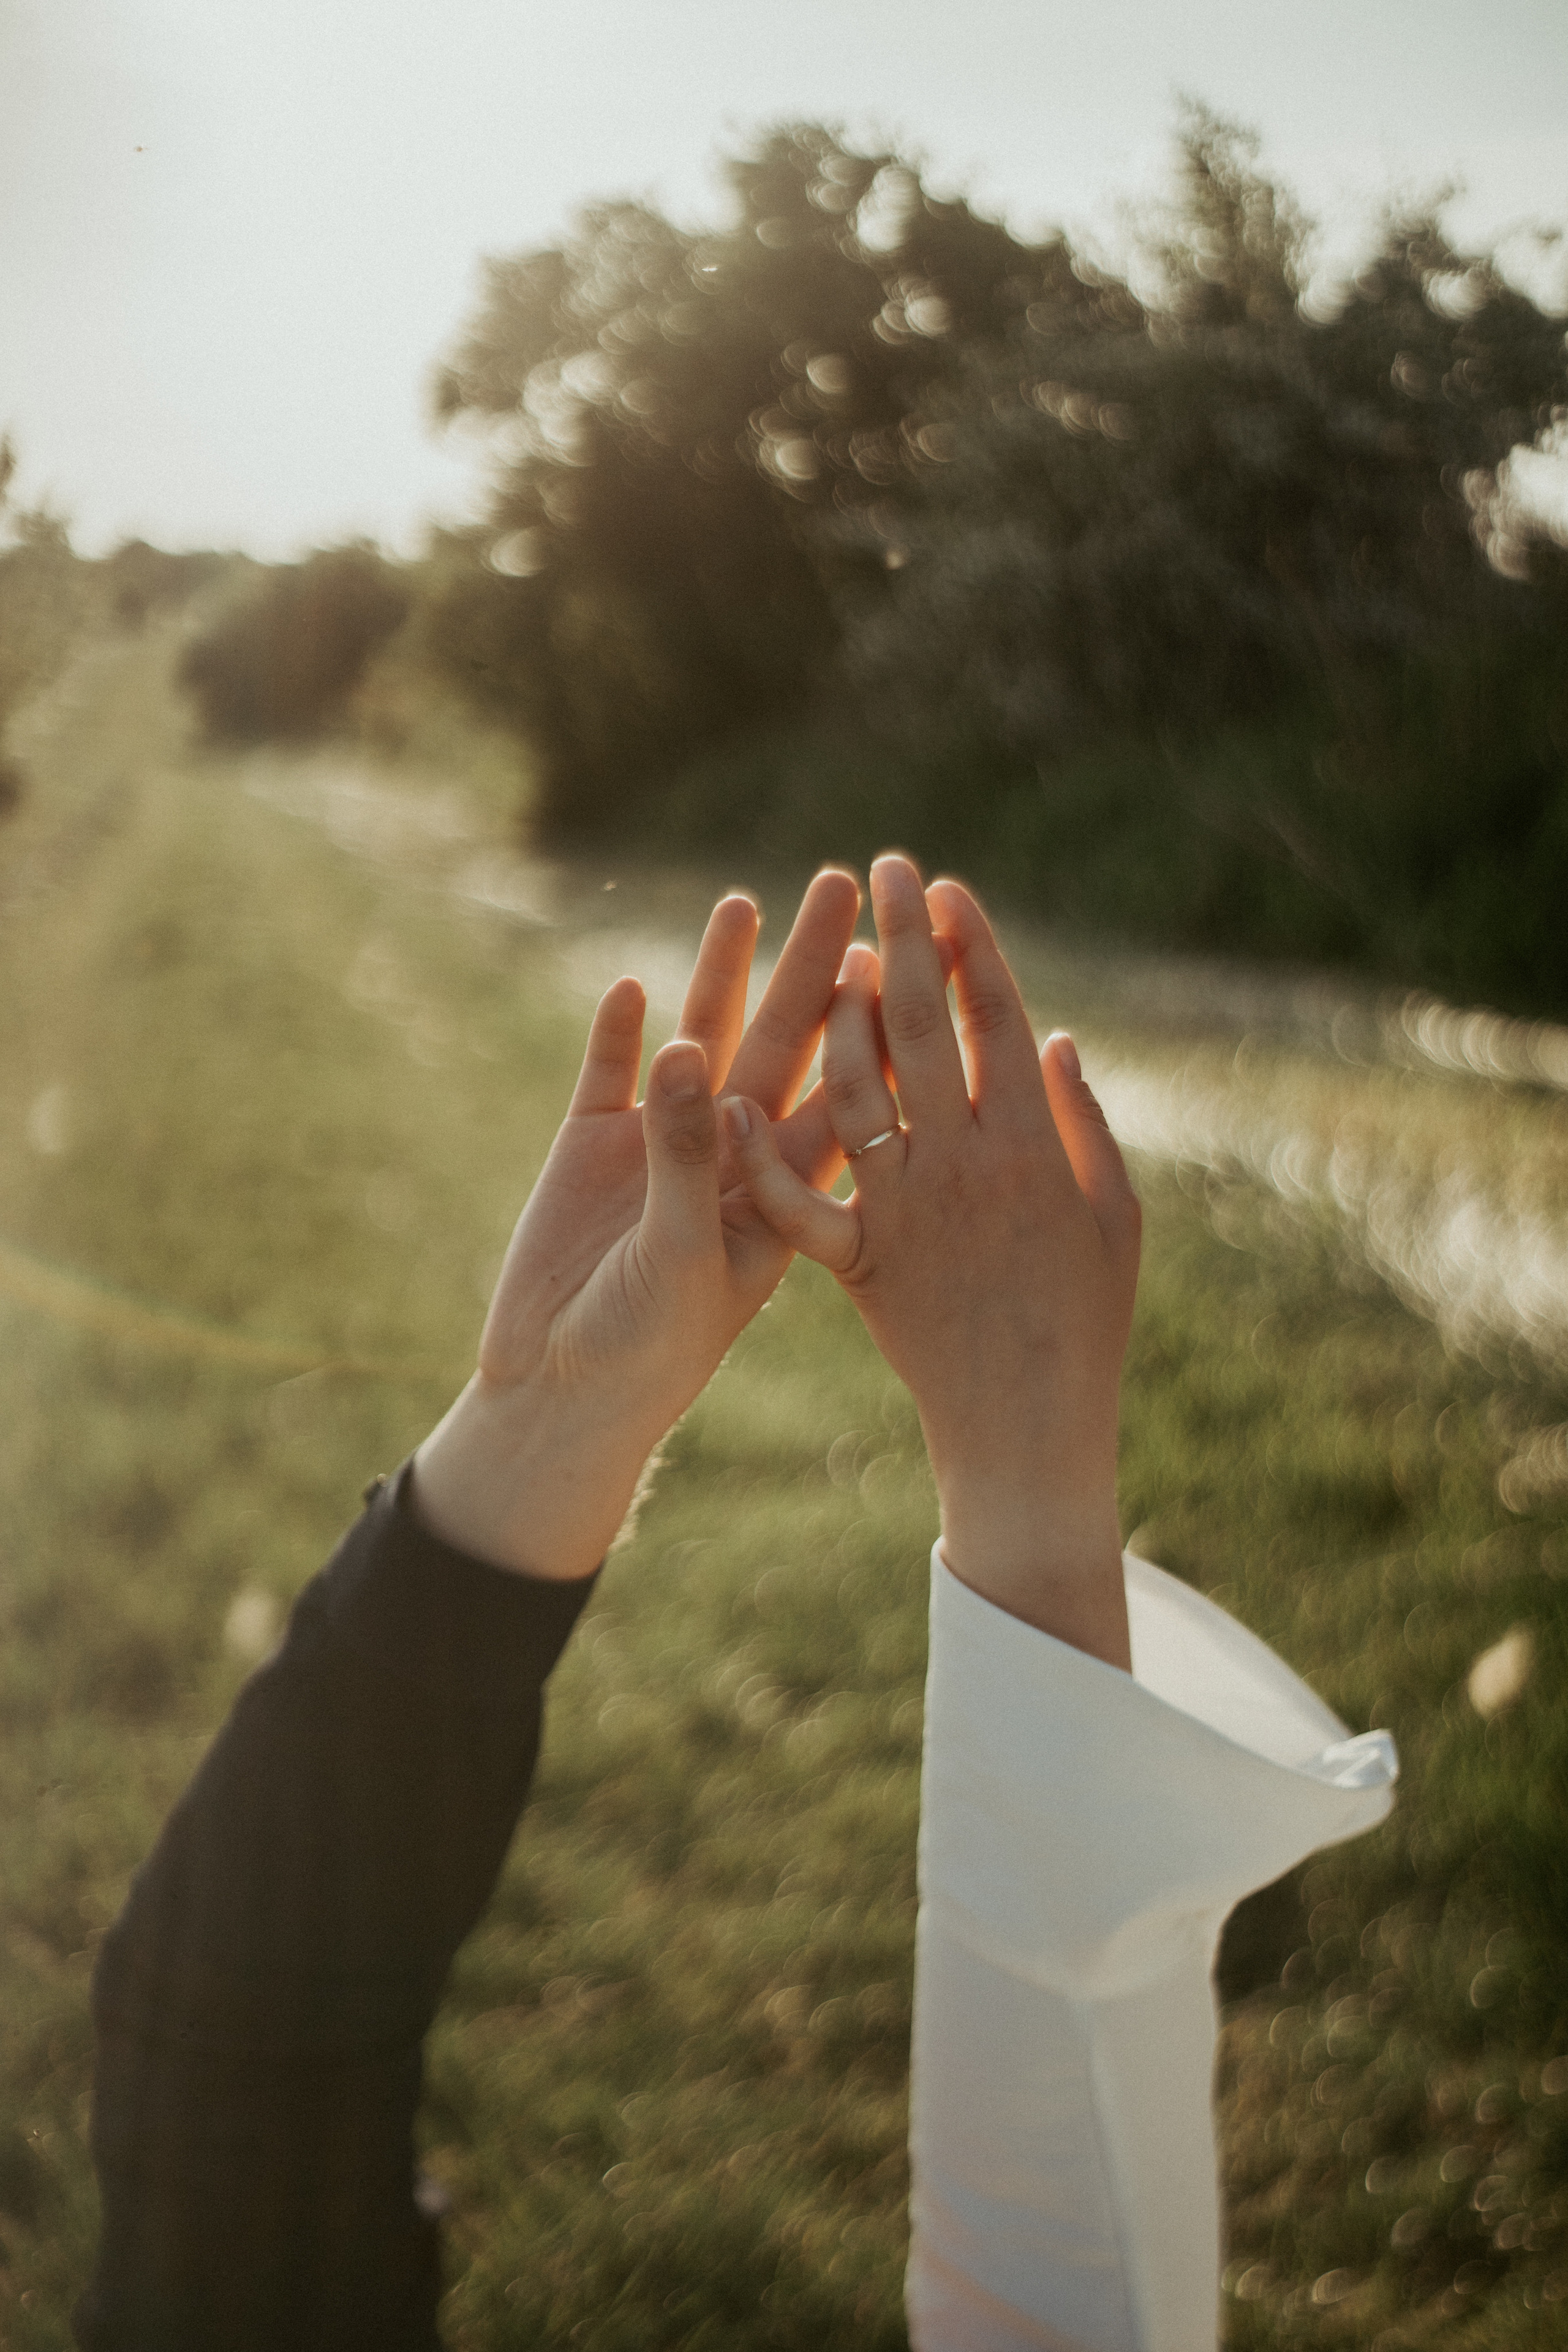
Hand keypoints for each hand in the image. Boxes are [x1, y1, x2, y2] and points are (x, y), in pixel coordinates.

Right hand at [412, 869, 859, 1577]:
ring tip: (743, 901)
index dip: (868, 1022)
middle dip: (808, 968)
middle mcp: (731, 1154)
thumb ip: (689, 1154)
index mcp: (784, 1189)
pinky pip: (607, 1073)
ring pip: (700, 1042)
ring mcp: (660, 1146)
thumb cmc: (649, 1346)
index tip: (899, 947)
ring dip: (718, 975)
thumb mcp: (681, 1252)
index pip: (843, 1089)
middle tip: (842, 884)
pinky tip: (628, 984)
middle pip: (782, 1044)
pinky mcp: (589, 1148)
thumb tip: (691, 1050)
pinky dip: (617, 1032)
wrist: (561, 1395)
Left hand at [723, 855, 1139, 1666]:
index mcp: (1031, 1147)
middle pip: (928, 1031)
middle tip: (884, 871)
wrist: (1029, 1428)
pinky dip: (765, 1155)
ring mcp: (906, 1210)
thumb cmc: (1086, 1320)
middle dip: (904, 942)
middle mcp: (965, 1164)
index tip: (948, 886)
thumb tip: (1051, 1037)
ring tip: (824, 954)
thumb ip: (1083, 1124)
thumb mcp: (1115, 1217)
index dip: (972, 946)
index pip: (997, 1020)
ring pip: (859, 1092)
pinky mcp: (857, 1263)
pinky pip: (802, 1205)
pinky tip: (729, 1097)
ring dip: (839, 1017)